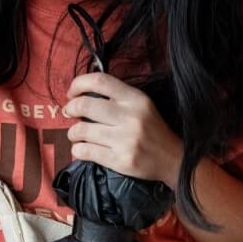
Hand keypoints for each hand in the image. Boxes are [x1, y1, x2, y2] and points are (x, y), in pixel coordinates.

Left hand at [65, 73, 181, 186]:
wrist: (173, 159)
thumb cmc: (152, 129)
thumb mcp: (141, 104)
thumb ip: (117, 96)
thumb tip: (80, 94)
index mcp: (135, 98)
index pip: (99, 81)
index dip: (78, 84)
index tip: (72, 93)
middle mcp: (130, 116)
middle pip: (85, 105)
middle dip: (71, 108)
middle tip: (69, 113)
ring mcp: (125, 140)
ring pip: (82, 130)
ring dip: (73, 132)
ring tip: (76, 134)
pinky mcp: (120, 160)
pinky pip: (86, 151)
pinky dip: (77, 149)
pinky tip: (81, 148)